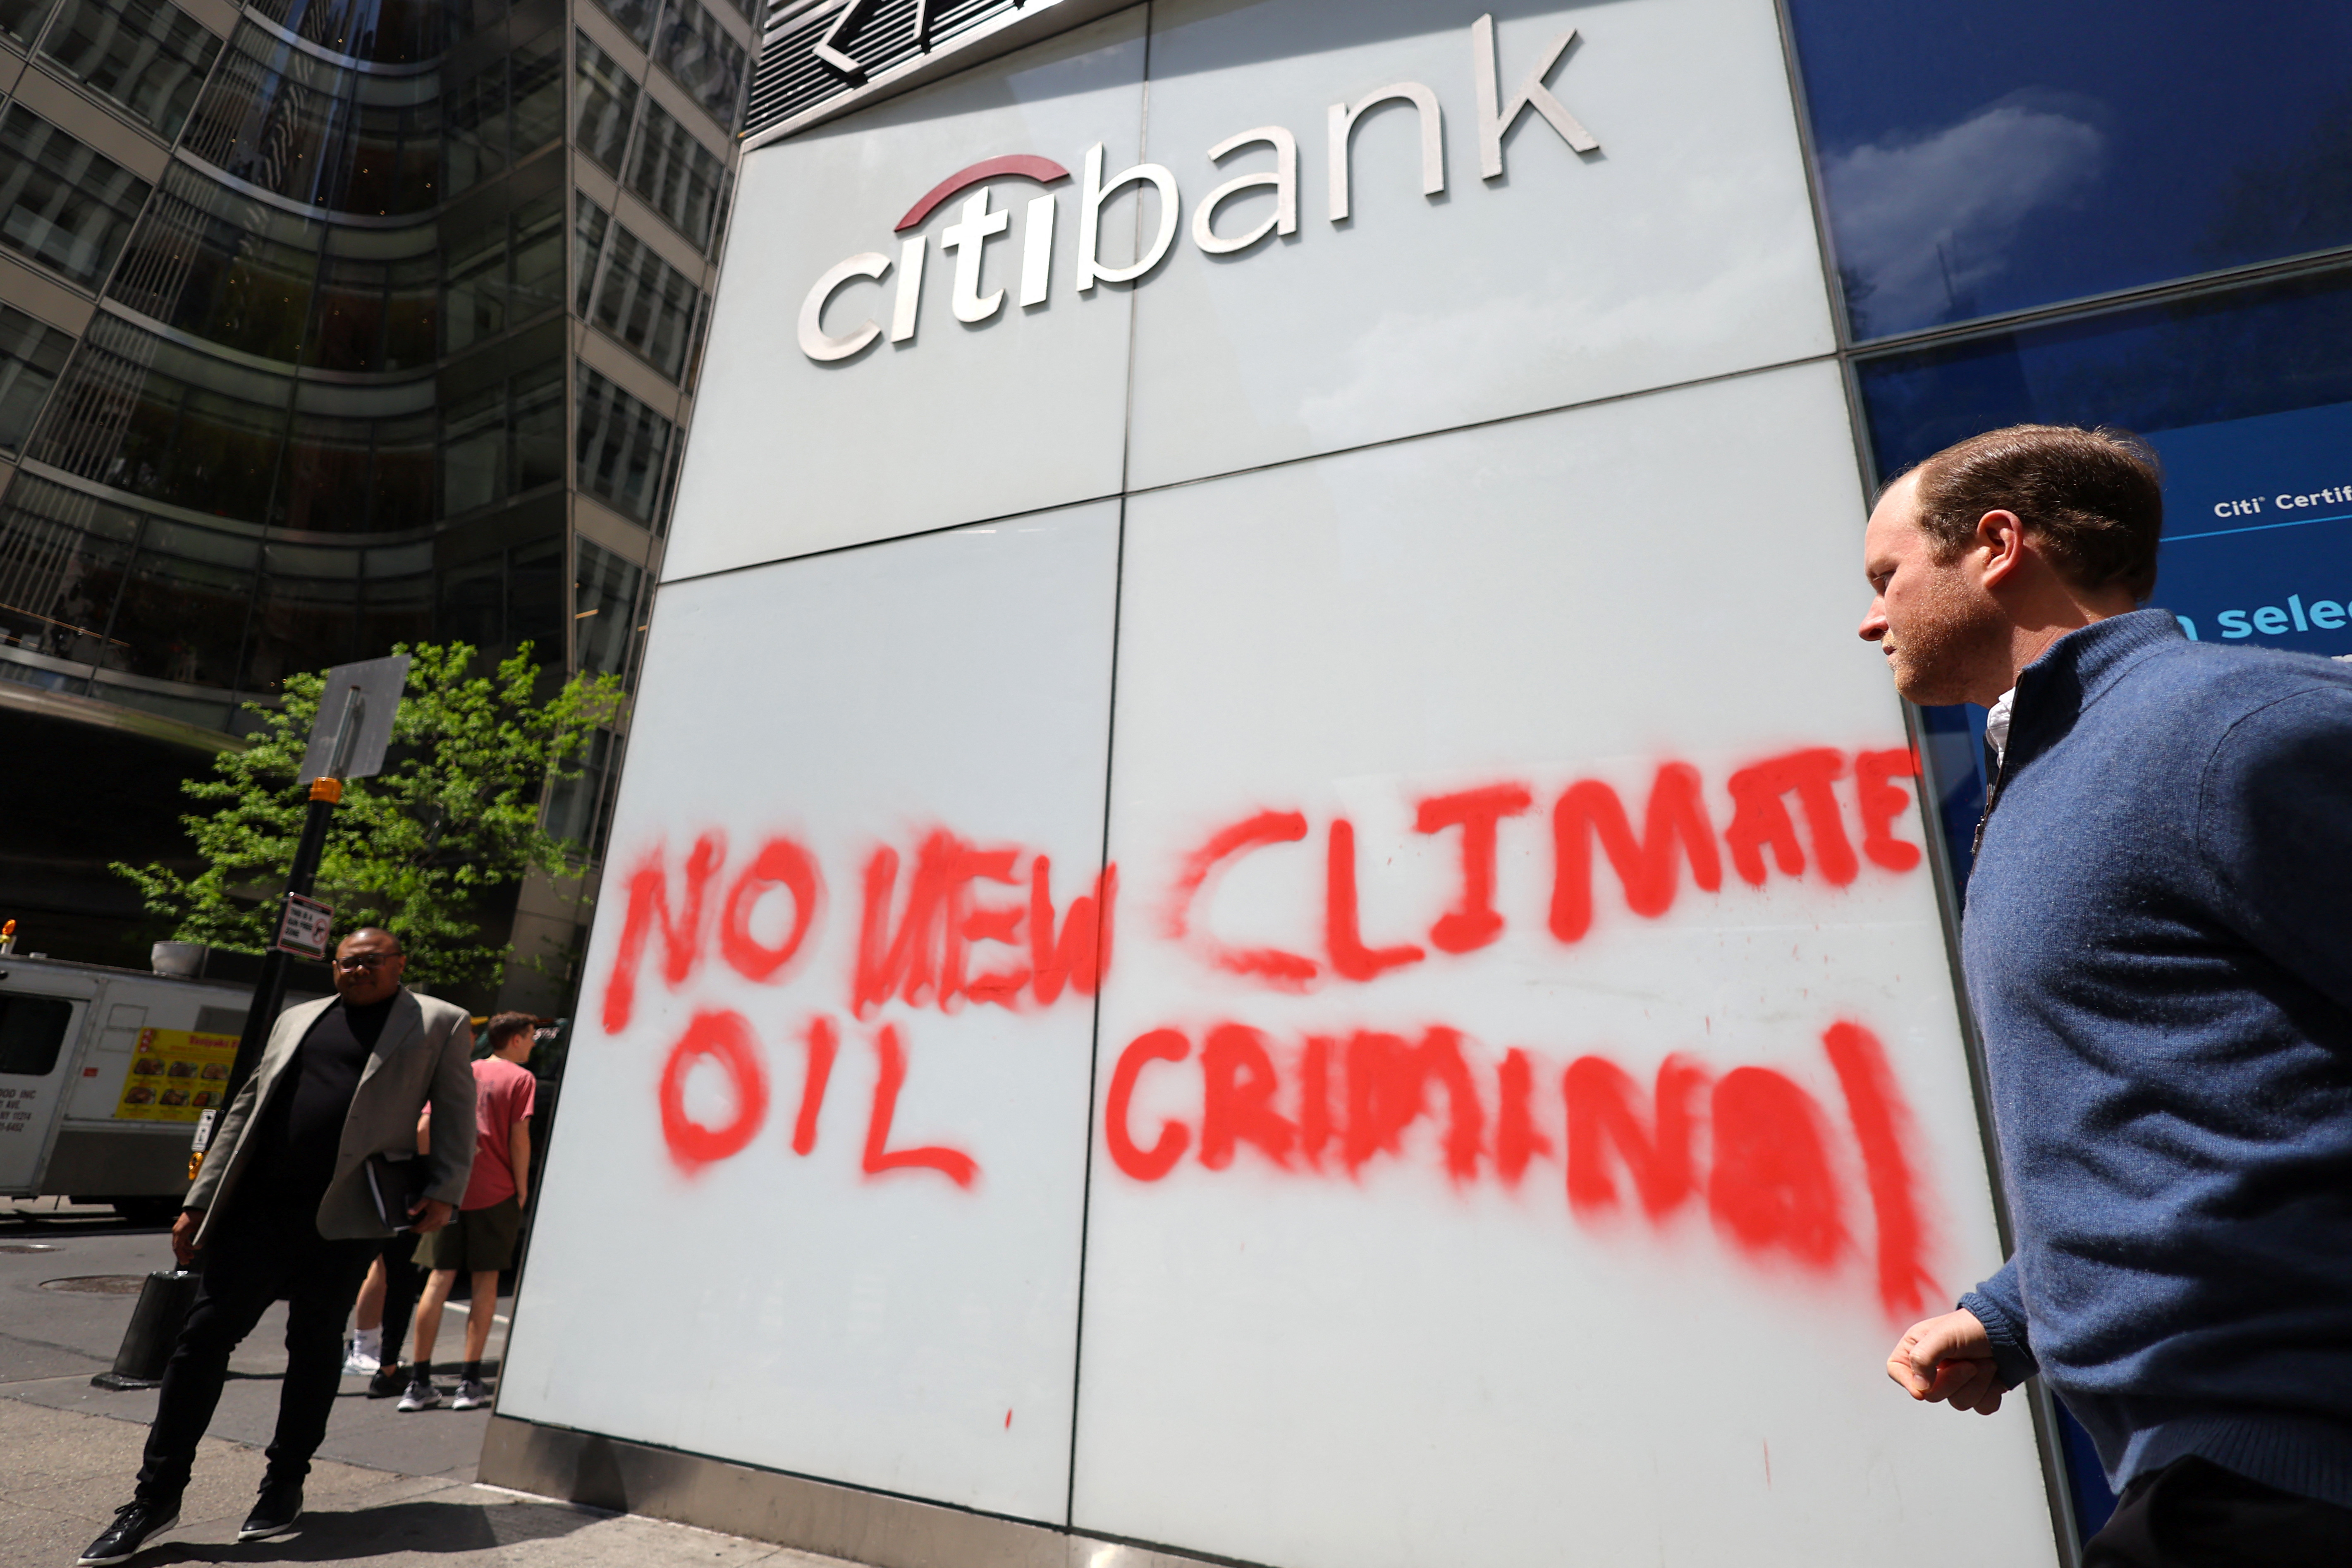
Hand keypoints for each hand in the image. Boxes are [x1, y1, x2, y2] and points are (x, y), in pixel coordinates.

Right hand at [170, 1209, 202, 1266]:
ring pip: (179, 1243)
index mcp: (180, 1231)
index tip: (185, 1262)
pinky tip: (192, 1247)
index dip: (181, 1255)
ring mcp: (178, 1229)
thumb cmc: (200, 1214)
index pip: (177, 1247)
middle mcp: (177, 1230)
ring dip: (185, 1250)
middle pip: (177, 1246)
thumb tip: (197, 1247)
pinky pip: (182, 1238)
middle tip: (187, 1262)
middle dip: (182, 1255)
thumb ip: (199, 1237)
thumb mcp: (201, 1226)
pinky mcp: (182, 1228)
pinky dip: (186, 1244)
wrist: (198, 1204)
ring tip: (191, 1256)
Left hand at [409, 1198, 454, 1233]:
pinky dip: (432, 1227)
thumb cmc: (436, 1197)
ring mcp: (444, 1222)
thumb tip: (409, 1213)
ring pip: (433, 1229)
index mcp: (433, 1218)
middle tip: (414, 1228)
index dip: (415, 1229)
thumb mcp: (425, 1200)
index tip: (410, 1229)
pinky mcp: (447, 1220)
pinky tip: (429, 1224)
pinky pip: (438, 1227)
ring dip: (426, 1229)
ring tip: (421, 1227)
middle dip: (420, 1230)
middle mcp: (439, 1222)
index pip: (422, 1227)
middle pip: (427, 1229)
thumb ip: (417, 1207)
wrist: (448, 1194)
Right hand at [1888, 1308, 2005, 1413]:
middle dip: (1955, 1380)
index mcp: (1918, 1348)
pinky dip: (1991, 1393)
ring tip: (1986, 1363)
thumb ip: (1923, 1357)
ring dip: (1978, 1384)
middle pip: (1932, 1394)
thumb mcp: (1943, 1335)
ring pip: (1958, 1402)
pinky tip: (1995, 1377)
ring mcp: (1957, 1381)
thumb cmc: (1973, 1326)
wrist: (2011, 1329)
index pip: (1897, 1370)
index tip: (1922, 1389)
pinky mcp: (1979, 1391)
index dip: (1907, 1382)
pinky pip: (1980, 1407)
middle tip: (1970, 1362)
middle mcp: (1935, 1367)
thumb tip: (1920, 1388)